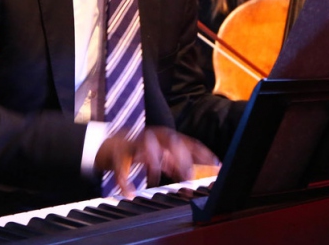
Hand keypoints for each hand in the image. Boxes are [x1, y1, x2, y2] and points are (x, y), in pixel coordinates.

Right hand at [95, 127, 218, 196]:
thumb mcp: (164, 157)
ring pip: (147, 149)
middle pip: (172, 143)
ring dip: (153, 165)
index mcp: (168, 138)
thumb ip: (178, 165)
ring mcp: (137, 143)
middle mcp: (154, 137)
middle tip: (187, 177)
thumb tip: (200, 177)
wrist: (111, 144)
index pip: (190, 143)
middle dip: (181, 159)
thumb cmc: (143, 151)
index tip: (216, 165)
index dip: (203, 154)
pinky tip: (128, 192)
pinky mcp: (119, 153)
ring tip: (155, 179)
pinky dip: (124, 180)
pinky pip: (121, 167)